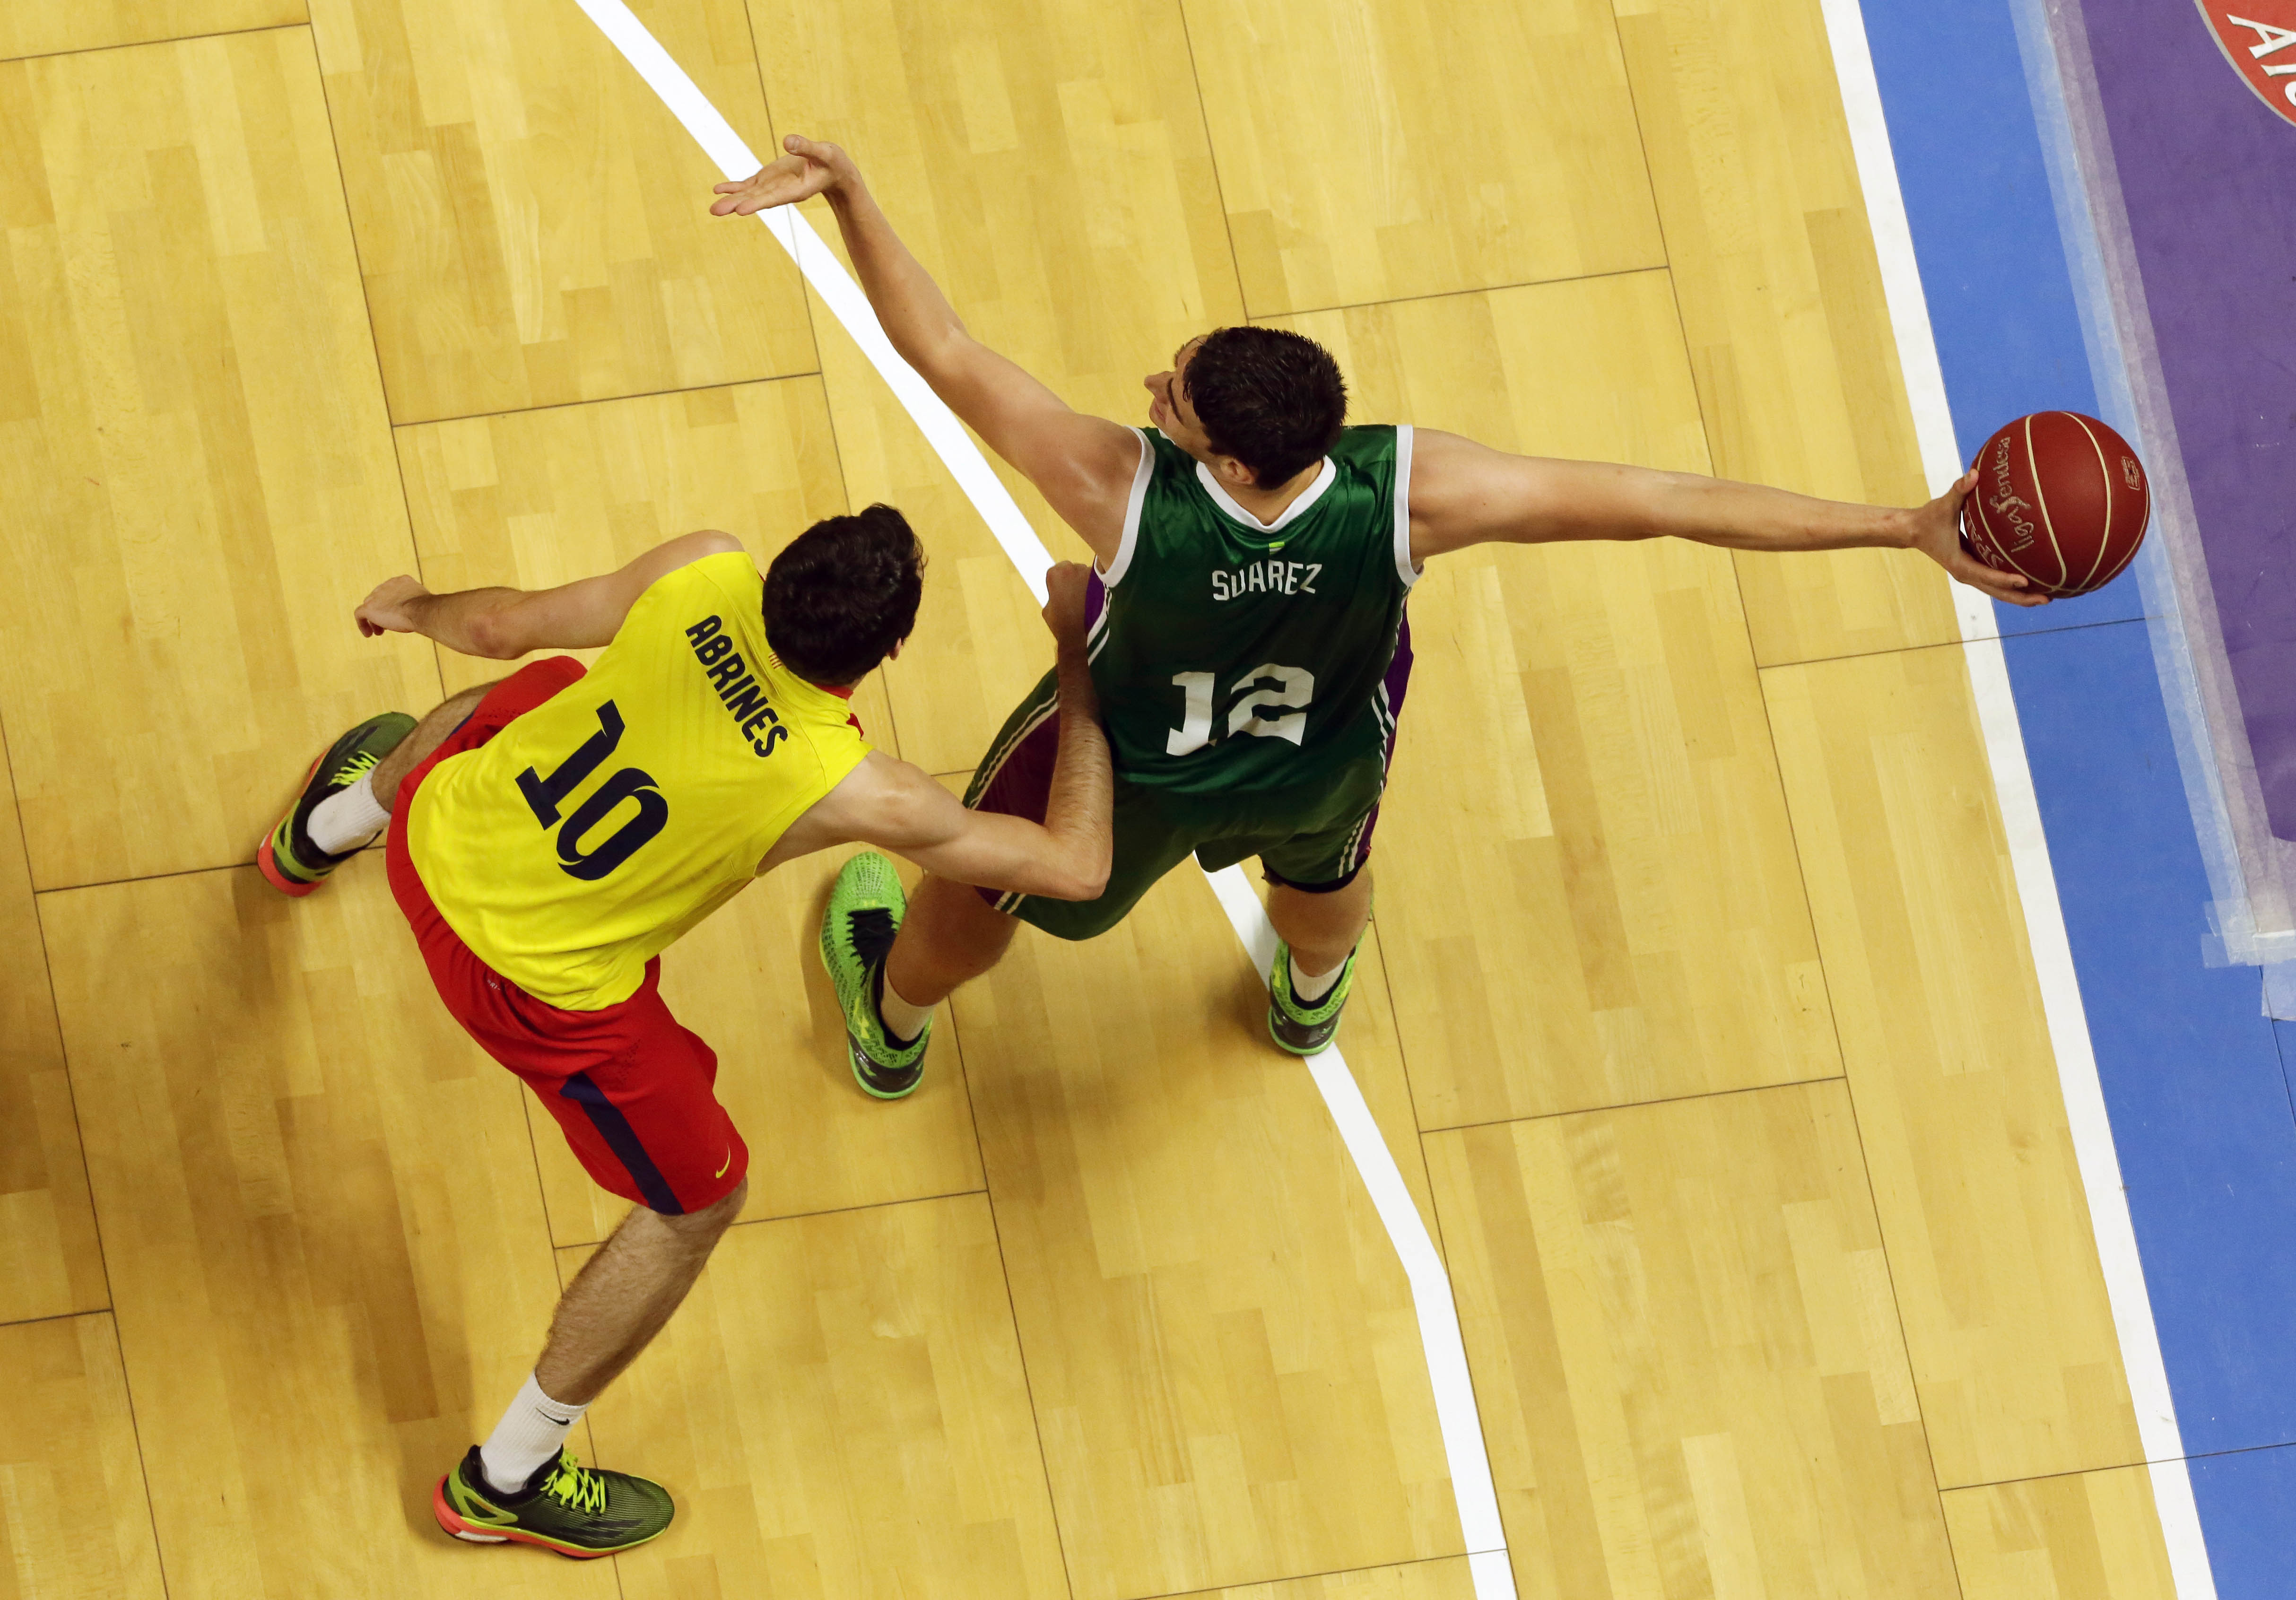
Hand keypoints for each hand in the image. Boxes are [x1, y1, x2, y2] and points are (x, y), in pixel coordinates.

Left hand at [356, 575, 430, 636]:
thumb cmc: (426, 610)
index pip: (390, 592)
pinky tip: (368, 634)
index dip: (391, 604)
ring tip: (378, 632)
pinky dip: (362, 624)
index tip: (396, 615)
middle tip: (387, 627)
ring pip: (370, 608)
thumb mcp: (423, 603)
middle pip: (378, 599)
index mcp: (401, 581)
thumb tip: (419, 611)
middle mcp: (387, 585)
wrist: (421, 611)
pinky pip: (359, 615)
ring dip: (374, 620)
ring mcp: (376, 595)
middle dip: (382, 613)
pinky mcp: (369, 607)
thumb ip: (416, 603)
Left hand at [710, 135, 856, 215]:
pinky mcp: (769, 179)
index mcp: (797, 189)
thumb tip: (786, 140)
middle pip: (756, 199)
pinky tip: (719, 190)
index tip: (740, 210)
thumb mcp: (825, 153)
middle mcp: (781, 191)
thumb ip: (807, 148)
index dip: (757, 202)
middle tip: (715, 211)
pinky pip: (749, 185)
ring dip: (731, 199)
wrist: (833, 170)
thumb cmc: (833, 163)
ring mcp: (773, 186)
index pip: (774, 197)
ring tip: (713, 207)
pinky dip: (735, 187)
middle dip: (736, 204)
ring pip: (749, 194)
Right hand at [1040, 561, 1094, 651]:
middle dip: (1075, 580)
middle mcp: (1073, 568)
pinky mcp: (1105, 580)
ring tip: (1088, 602)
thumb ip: (1053, 595)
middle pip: (1074, 569)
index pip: (1058, 570)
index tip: (1063, 592)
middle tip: (1076, 596)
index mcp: (1055, 573)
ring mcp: (1091, 572)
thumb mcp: (1048, 610)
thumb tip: (1059, 591)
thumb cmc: (1063, 625)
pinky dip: (1100, 589)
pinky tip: (1097, 603)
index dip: (1061, 582)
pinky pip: (1101, 581)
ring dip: (1088, 584)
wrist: (1084, 636)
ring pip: (1089, 574)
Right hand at [1908, 469, 2046, 606]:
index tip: (2025, 581)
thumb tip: (1974, 473)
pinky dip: (2012, 585)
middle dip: (2020, 597)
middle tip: (2047, 600)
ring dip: (2019, 596)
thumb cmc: (1929, 518)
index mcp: (1959, 563)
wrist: (1913, 531)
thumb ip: (1959, 489)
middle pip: (1996, 592)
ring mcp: (1970, 574)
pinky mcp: (1973, 569)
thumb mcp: (1942, 504)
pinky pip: (1995, 582)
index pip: (1986, 575)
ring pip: (1997, 591)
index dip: (2005, 579)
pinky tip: (2031, 582)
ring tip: (2046, 597)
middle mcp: (1965, 573)